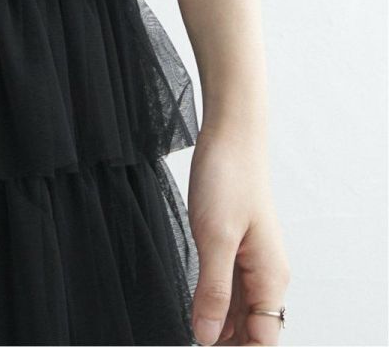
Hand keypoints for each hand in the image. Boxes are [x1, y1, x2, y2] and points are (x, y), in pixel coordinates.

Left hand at [187, 121, 291, 344]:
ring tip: (191, 334)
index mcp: (270, 278)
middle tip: (192, 342)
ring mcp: (252, 262)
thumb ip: (213, 291)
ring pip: (240, 313)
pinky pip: (229, 290)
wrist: (231, 135)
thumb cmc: (228, 178)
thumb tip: (207, 338)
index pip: (264, 340)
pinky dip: (214, 305)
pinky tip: (196, 313)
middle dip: (228, 344)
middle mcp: (267, 276)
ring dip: (220, 329)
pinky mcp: (235, 248)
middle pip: (253, 332)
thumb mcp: (214, 237)